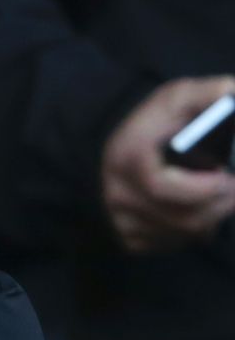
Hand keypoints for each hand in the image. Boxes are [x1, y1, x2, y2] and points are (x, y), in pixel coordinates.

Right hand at [102, 75, 234, 252]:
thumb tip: (230, 94)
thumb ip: (210, 95)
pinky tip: (196, 208)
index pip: (160, 186)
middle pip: (181, 218)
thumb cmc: (156, 122)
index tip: (225, 176)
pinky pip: (173, 244)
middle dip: (221, 206)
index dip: (199, 188)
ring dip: (212, 219)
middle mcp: (116, 191)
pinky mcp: (128, 237)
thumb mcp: (179, 97)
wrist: (118, 147)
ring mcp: (120, 218)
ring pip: (182, 234)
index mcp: (126, 155)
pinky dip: (194, 232)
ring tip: (220, 196)